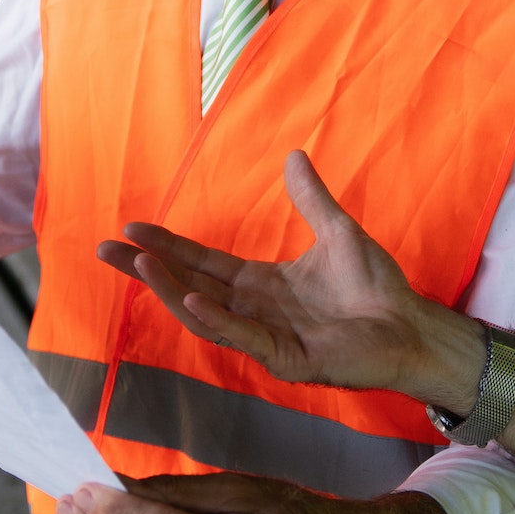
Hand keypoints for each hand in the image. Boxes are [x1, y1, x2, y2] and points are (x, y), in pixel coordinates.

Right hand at [96, 151, 484, 411]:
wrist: (410, 326)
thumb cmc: (376, 288)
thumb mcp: (337, 232)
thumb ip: (310, 199)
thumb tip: (292, 155)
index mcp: (261, 284)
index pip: (202, 263)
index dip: (168, 246)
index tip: (130, 229)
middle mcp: (255, 310)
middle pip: (187, 286)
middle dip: (146, 269)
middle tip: (103, 250)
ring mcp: (265, 336)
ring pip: (204, 312)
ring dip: (168, 289)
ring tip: (138, 265)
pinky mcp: (284, 358)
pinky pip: (242, 336)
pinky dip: (214, 319)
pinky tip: (188, 299)